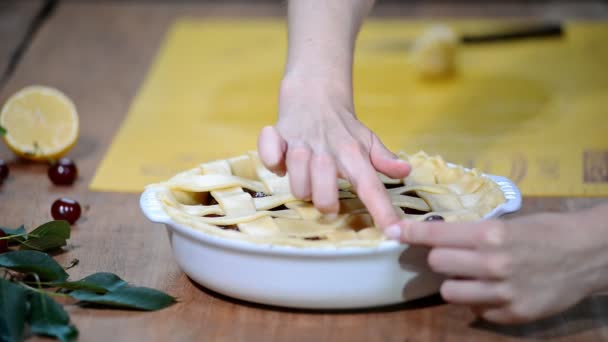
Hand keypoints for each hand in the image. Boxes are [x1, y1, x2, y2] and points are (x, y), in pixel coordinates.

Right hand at [257, 78, 409, 227]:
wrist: (315, 91)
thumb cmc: (343, 127)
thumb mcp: (367, 141)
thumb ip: (384, 159)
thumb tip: (405, 171)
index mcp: (353, 153)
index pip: (371, 186)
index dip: (382, 211)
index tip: (394, 232)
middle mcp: (328, 150)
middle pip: (323, 195)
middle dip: (324, 203)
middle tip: (325, 196)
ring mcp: (301, 143)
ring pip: (297, 183)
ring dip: (301, 186)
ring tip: (305, 176)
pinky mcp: (277, 136)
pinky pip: (269, 156)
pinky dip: (272, 161)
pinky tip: (280, 160)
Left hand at [392, 206, 607, 323]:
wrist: (588, 255)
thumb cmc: (547, 231)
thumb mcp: (509, 224)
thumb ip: (474, 235)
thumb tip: (438, 239)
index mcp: (491, 235)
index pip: (438, 235)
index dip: (411, 232)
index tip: (392, 231)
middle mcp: (493, 263)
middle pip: (437, 263)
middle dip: (439, 258)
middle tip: (451, 255)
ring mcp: (503, 292)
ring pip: (449, 292)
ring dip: (455, 283)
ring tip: (472, 276)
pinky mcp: (513, 314)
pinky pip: (476, 311)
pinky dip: (479, 302)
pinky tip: (494, 291)